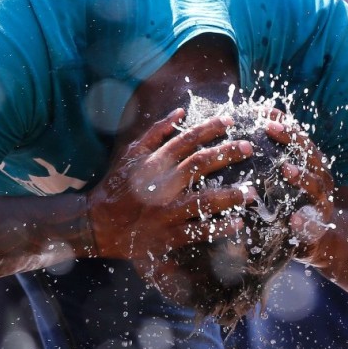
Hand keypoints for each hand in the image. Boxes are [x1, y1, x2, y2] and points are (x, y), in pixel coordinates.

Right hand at [87, 108, 253, 262]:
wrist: (96, 224)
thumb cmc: (116, 186)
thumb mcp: (130, 155)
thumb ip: (155, 133)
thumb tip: (180, 111)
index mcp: (152, 164)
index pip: (186, 140)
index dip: (210, 129)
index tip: (230, 122)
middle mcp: (161, 186)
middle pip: (199, 165)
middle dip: (227, 154)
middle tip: (249, 148)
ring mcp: (165, 212)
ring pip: (203, 201)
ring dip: (230, 195)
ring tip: (251, 192)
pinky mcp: (167, 236)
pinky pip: (197, 232)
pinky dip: (218, 228)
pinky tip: (237, 223)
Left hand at [264, 112, 335, 265]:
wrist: (317, 240)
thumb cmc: (292, 202)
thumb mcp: (283, 179)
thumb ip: (270, 160)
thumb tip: (243, 135)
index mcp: (311, 165)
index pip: (299, 138)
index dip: (284, 124)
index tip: (265, 113)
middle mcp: (320, 179)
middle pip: (309, 154)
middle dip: (292, 139)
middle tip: (270, 128)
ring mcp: (322, 203)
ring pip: (315, 186)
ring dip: (301, 176)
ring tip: (286, 169)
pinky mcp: (318, 229)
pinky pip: (313, 225)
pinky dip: (305, 221)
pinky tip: (295, 218)